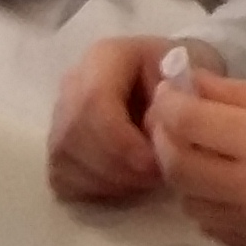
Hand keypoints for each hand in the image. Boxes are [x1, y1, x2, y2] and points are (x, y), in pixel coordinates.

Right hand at [49, 34, 218, 201]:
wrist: (170, 88)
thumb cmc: (181, 82)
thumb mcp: (189, 80)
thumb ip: (174, 104)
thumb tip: (157, 133)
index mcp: (105, 56)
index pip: (94, 100)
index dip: (121, 141)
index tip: (155, 164)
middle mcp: (72, 83)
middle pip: (74, 133)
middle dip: (116, 166)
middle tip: (155, 178)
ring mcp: (59, 116)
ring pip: (64, 158)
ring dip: (107, 180)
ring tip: (145, 180)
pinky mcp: (57, 148)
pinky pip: (61, 178)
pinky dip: (93, 189)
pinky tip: (124, 185)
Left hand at [149, 71, 245, 245]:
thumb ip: (241, 93)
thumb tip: (190, 83)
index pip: (190, 123)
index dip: (169, 102)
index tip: (169, 90)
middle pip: (177, 167)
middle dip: (163, 138)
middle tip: (172, 119)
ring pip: (189, 201)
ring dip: (182, 173)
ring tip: (198, 149)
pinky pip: (212, 227)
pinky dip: (206, 202)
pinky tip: (222, 182)